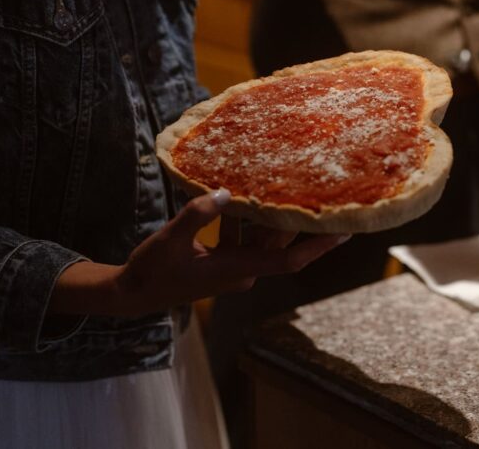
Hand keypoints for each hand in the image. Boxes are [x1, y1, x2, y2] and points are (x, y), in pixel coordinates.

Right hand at [50, 190, 349, 316]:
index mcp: (237, 270)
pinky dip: (248, 219)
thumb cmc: (152, 270)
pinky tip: (244, 193)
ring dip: (274, 216)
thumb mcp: (171, 239)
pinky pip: (244, 237)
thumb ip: (198, 214)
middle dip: (303, 222)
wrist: (133, 294)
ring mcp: (233, 268)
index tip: (345, 231)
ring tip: (291, 184)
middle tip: (326, 194)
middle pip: (281, 245)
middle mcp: (243, 271)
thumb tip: (225, 192)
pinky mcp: (222, 261)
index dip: (318, 246)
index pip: (289, 260)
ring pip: (263, 238)